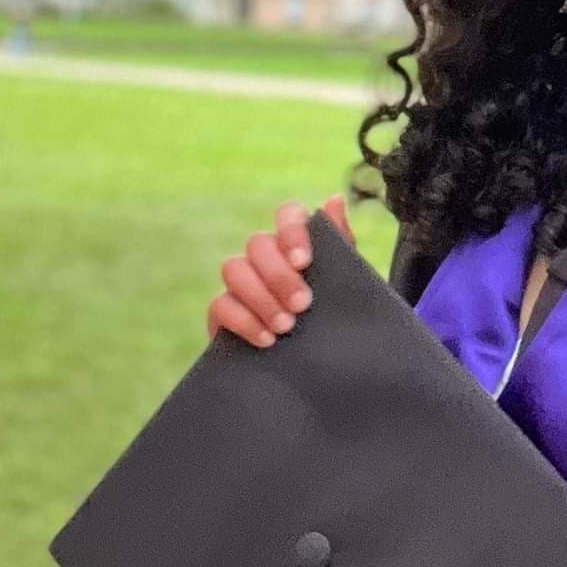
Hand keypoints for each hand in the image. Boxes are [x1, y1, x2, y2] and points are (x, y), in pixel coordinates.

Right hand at [207, 196, 354, 348]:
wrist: (324, 368)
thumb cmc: (337, 318)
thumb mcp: (346, 284)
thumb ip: (340, 243)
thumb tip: (335, 199)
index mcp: (297, 243)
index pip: (287, 214)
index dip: (291, 231)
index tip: (303, 261)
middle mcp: (265, 257)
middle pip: (257, 243)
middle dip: (279, 275)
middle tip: (302, 304)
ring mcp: (241, 283)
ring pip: (233, 268)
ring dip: (260, 296)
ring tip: (286, 326)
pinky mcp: (223, 313)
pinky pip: (220, 304)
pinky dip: (244, 321)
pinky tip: (267, 340)